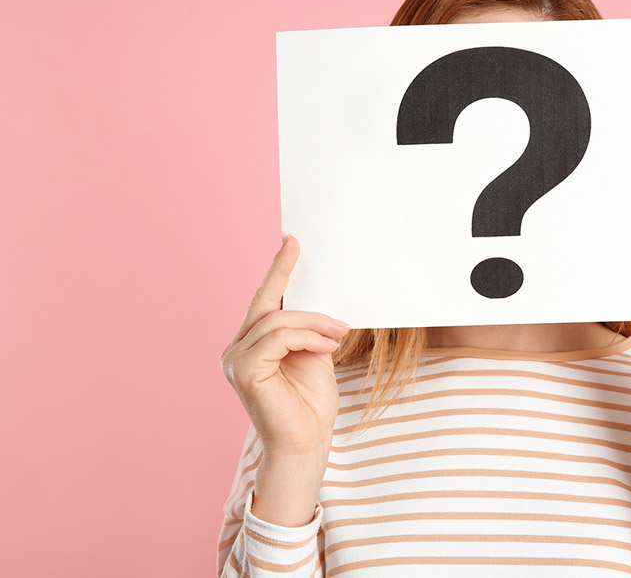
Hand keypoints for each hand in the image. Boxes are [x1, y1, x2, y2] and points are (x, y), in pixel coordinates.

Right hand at [220, 234, 350, 456]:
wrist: (308, 443)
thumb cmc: (312, 403)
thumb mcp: (315, 353)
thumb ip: (308, 327)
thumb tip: (319, 295)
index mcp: (252, 344)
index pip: (263, 300)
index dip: (276, 271)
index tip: (290, 241)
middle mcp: (237, 349)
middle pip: (264, 302)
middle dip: (283, 273)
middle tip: (299, 247)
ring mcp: (236, 360)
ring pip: (277, 320)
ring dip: (314, 321)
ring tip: (340, 331)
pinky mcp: (244, 371)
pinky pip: (278, 337)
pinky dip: (307, 336)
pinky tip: (328, 344)